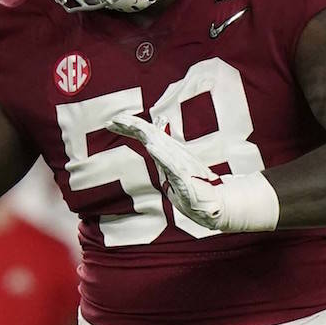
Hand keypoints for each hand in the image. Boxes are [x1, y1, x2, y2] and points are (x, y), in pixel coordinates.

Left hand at [108, 113, 225, 229]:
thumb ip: (161, 159)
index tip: (111, 123)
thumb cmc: (193, 190)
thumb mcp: (171, 171)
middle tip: (111, 120)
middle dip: (130, 124)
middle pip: (149, 133)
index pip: (146, 134)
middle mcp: (174, 153)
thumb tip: (152, 145)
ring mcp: (180, 163)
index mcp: (169, 151)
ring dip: (142, 133)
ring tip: (127, 124)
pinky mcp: (185, 176)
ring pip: (159, 143)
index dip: (129, 127)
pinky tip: (151, 146)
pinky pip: (172, 164)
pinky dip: (161, 154)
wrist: (214, 204)